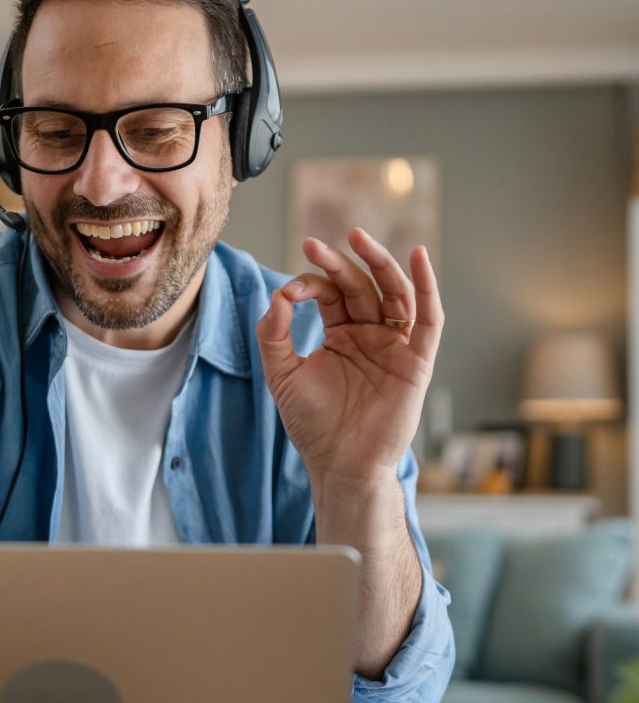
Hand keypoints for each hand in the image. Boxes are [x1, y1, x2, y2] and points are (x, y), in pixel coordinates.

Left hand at [255, 228, 442, 490]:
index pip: (329, 294)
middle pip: (361, 285)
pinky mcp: (417, 361)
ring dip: (379, 263)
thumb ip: (274, 335)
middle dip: (340, 263)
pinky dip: (427, 287)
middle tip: (314, 244)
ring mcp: (395, 345)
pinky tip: (418, 256)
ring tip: (358, 238)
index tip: (287, 292)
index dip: (309, 284)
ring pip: (394, 292)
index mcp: (340, 334)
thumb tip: (276, 295)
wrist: (339, 464)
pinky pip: (428, 319)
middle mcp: (370, 334)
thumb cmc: (312, 424)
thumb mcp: (282, 375)